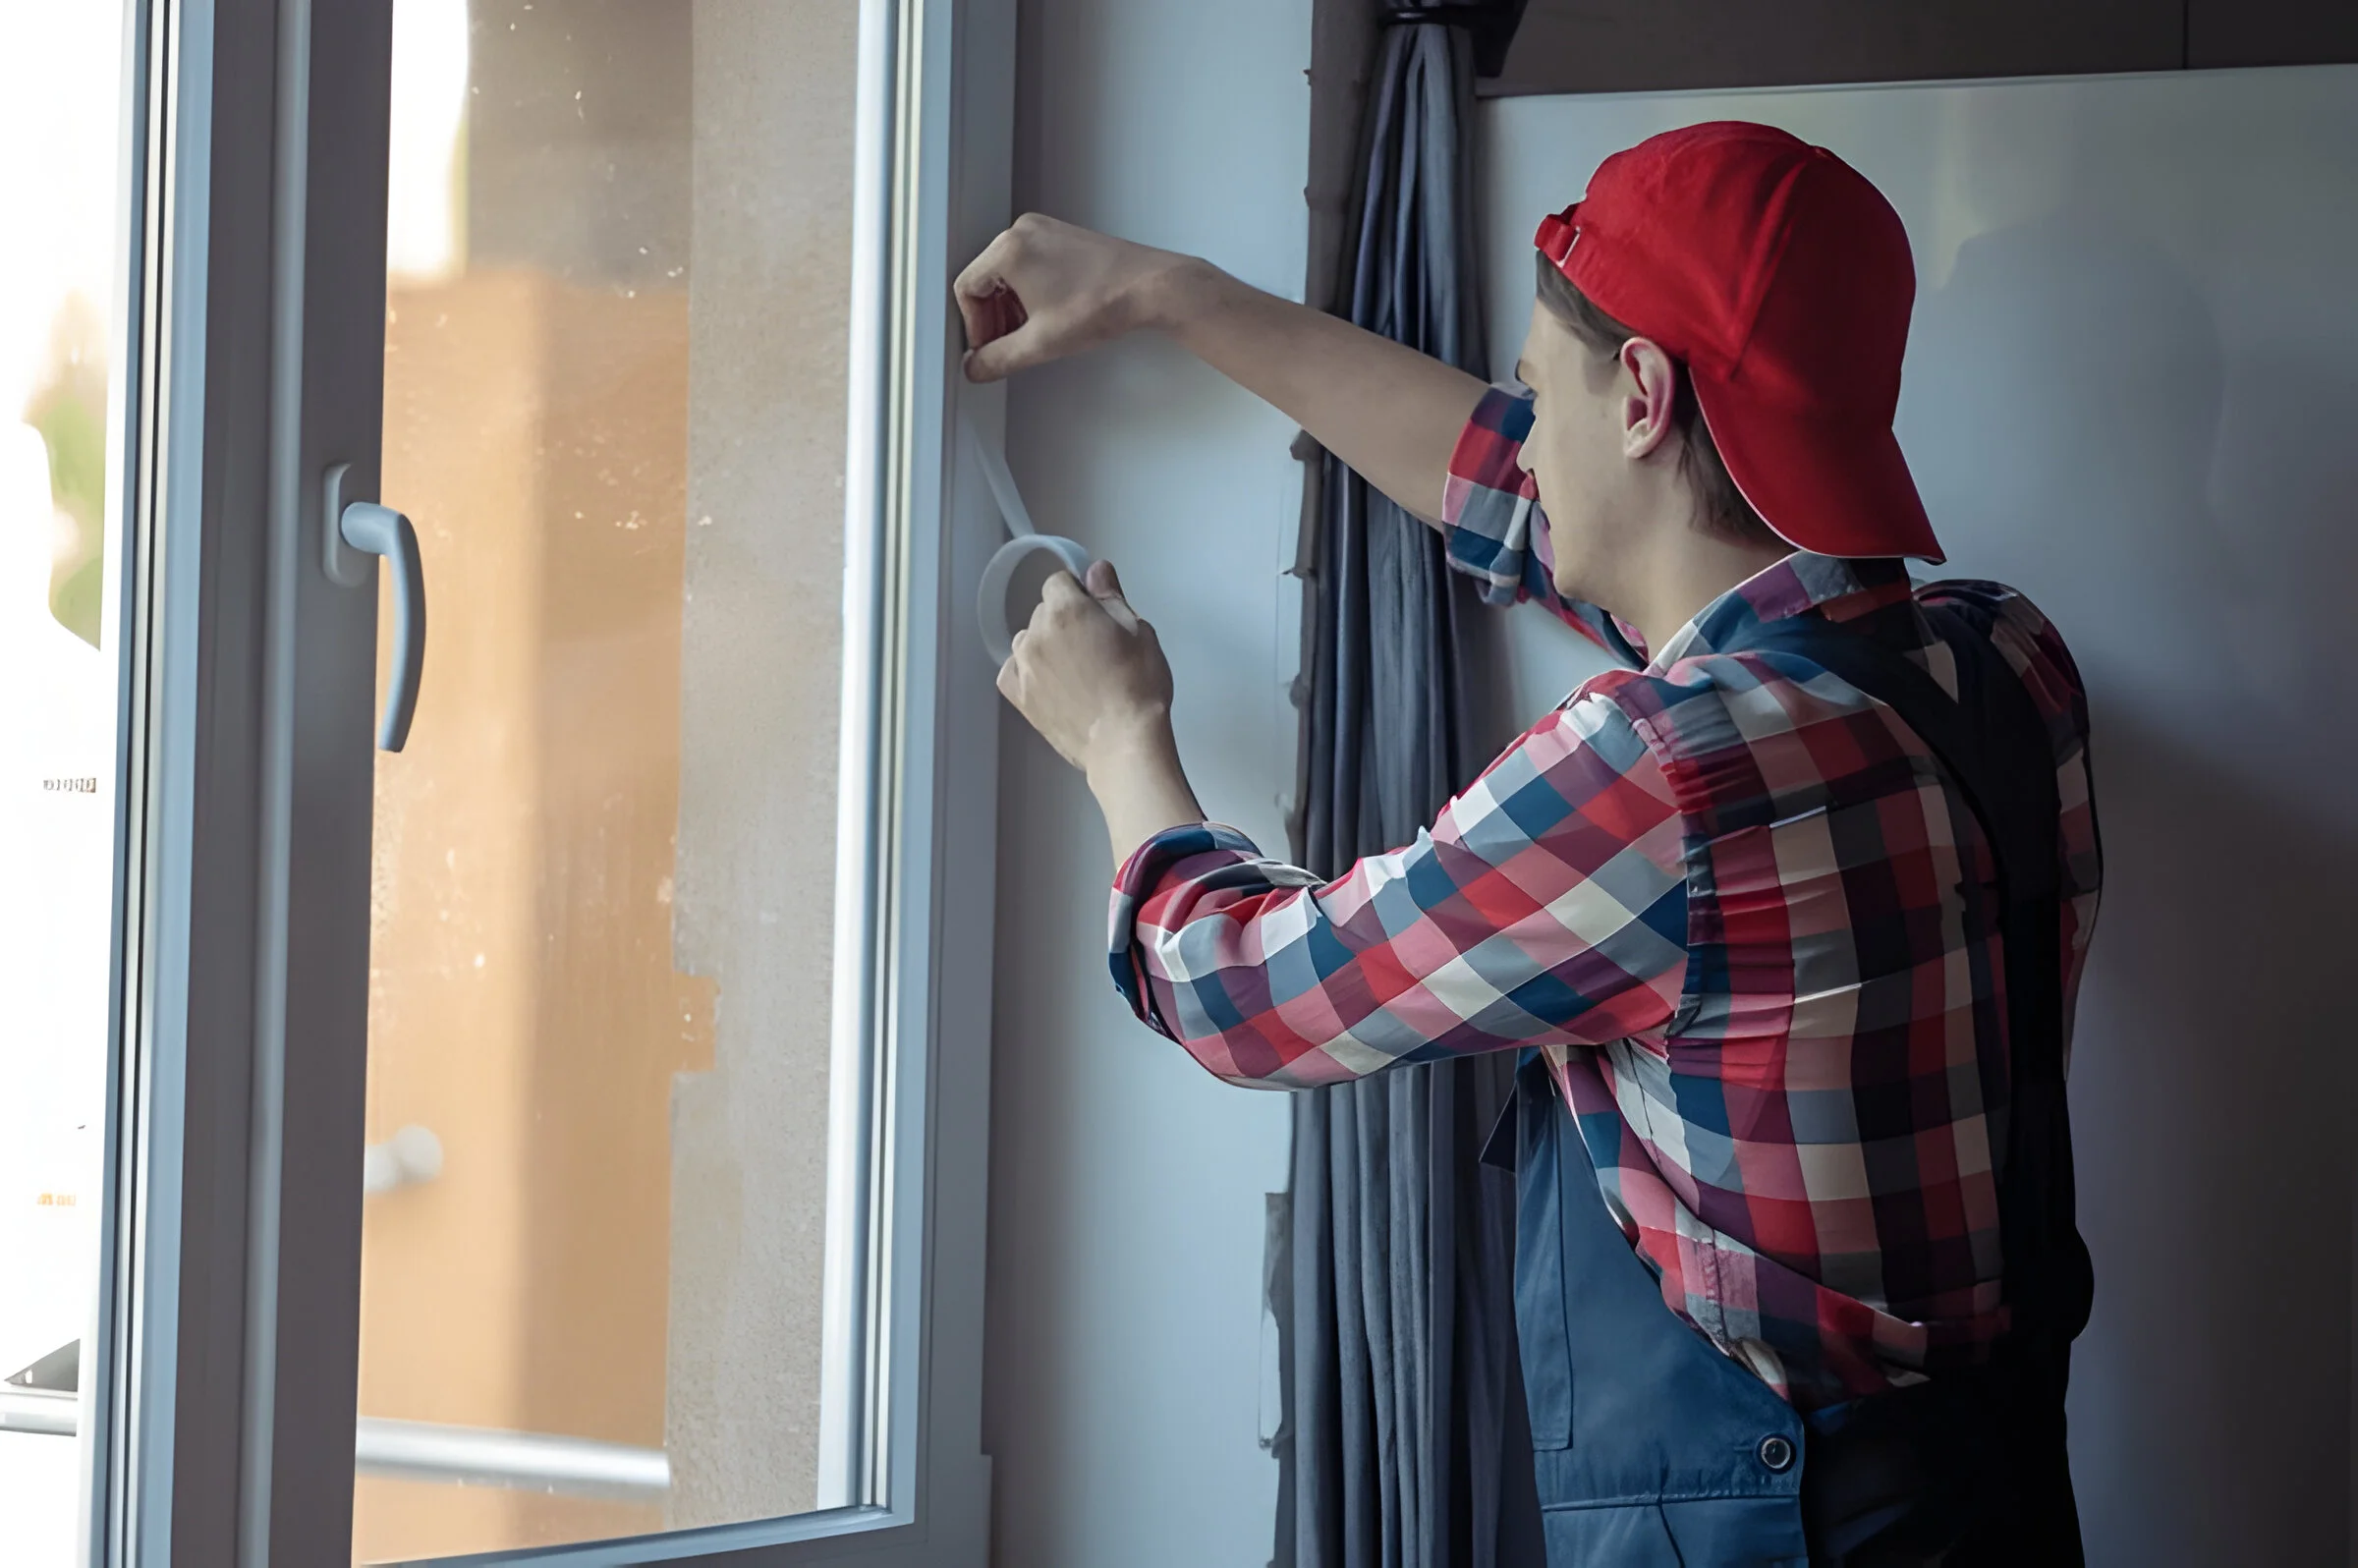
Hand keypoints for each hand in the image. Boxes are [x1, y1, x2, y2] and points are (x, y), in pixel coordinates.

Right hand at [955, 215, 1200, 381]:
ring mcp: (1044, 230)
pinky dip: (1029, 291)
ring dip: (1010, 307)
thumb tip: (976, 367)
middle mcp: (1022, 232)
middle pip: (986, 279)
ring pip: (1007, 272)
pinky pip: (1029, 263)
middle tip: (1005, 346)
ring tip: (1028, 335)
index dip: (973, 326)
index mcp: (1008, 250)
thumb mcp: (1040, 343)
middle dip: (992, 318)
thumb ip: (998, 359)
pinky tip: (1046, 316)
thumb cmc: (1104, 304)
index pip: (967, 289)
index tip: (987, 348)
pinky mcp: (1061, 236)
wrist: (1150, 287)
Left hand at [999, 560, 1205, 862]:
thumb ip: (1110, 596)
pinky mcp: (1019, 696)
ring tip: (1077, 671)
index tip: (1095, 610)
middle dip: (1065, 621)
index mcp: (1066, 610)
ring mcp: (1023, 666)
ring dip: (1046, 647)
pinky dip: (1029, 672)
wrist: (1124, 742)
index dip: (1080, 594)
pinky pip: (1013, 670)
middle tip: (1095, 647)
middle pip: (1043, 611)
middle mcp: (1037, 634)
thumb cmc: (1138, 687)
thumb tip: (1096, 570)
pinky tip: (1055, 684)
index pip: (1059, 581)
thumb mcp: (1137, 630)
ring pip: (1028, 641)